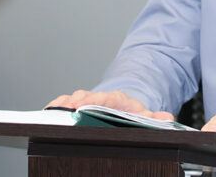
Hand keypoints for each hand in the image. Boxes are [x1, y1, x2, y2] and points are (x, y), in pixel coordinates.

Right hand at [45, 89, 174, 120]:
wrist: (122, 106)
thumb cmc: (130, 113)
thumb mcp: (144, 116)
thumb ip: (155, 119)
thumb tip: (167, 118)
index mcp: (116, 99)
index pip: (105, 98)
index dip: (94, 101)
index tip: (84, 105)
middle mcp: (98, 97)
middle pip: (84, 97)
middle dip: (74, 102)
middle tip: (65, 109)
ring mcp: (85, 100)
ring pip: (71, 99)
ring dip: (62, 104)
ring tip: (53, 110)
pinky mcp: (74, 105)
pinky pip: (62, 103)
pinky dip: (54, 106)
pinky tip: (47, 111)